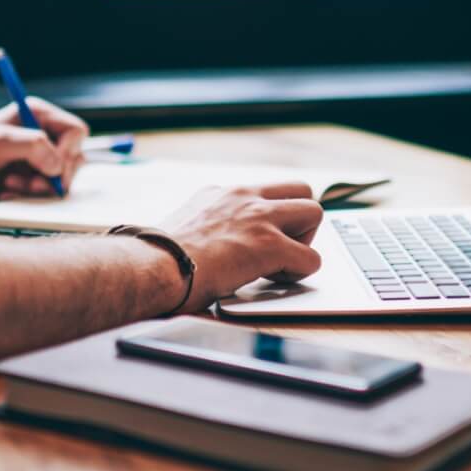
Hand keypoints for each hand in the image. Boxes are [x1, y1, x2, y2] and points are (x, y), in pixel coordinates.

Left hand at [0, 97, 87, 203]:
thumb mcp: (0, 141)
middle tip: (32, 184)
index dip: (69, 150)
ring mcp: (38, 159)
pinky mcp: (31, 180)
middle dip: (55, 175)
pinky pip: (47, 193)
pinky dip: (31, 198)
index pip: (75, 131)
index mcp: (39, 115)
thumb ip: (34, 147)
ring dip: (41, 188)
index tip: (53, 167)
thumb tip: (58, 167)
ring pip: (63, 178)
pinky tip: (7, 194)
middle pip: (75, 157)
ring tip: (12, 186)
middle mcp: (43, 135)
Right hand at [166, 182, 322, 312]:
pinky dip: (300, 273)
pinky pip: (311, 258)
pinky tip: (274, 281)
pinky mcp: (269, 245)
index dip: (270, 217)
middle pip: (300, 189)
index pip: (265, 191)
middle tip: (282, 247)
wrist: (156, 264)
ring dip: (305, 241)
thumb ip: (208, 224)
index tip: (261, 238)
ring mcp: (259, 217)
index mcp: (222, 192)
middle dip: (300, 220)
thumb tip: (211, 244)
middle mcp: (243, 196)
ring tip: (281, 263)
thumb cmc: (161, 256)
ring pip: (314, 212)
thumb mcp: (186, 224)